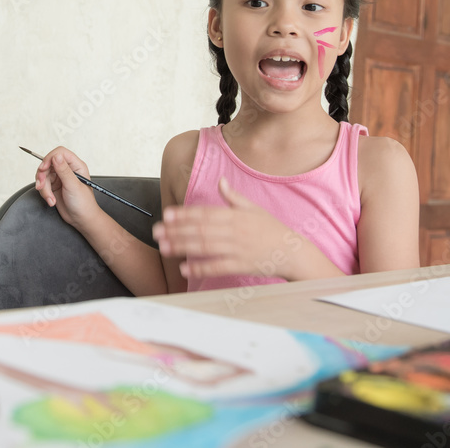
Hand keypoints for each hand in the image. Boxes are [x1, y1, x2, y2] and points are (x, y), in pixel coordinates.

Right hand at [34, 146, 100, 229]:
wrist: (81, 219)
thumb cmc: (83, 203)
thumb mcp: (73, 186)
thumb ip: (64, 170)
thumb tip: (56, 156)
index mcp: (76, 166)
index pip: (60, 153)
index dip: (49, 158)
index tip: (43, 168)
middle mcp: (67, 170)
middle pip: (48, 164)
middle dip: (43, 175)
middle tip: (41, 186)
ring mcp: (60, 178)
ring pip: (43, 175)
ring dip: (44, 188)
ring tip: (50, 199)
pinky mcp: (54, 186)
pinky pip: (43, 185)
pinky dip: (44, 193)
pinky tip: (51, 201)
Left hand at [152, 177, 301, 279]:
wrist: (294, 252)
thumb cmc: (272, 230)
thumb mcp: (254, 209)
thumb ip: (234, 197)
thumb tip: (221, 181)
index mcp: (236, 215)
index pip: (205, 213)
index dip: (184, 214)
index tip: (166, 214)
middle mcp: (235, 230)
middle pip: (200, 229)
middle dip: (176, 230)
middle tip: (156, 232)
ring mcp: (238, 248)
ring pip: (205, 247)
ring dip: (182, 247)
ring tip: (164, 248)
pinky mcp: (242, 265)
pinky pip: (218, 266)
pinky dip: (201, 267)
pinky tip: (184, 268)